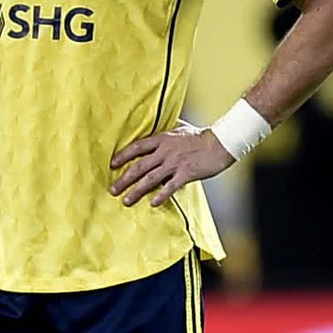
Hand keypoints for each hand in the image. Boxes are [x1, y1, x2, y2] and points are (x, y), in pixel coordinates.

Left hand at [110, 125, 235, 206]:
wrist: (221, 143)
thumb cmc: (201, 136)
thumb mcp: (180, 129)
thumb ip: (166, 133)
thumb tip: (157, 133)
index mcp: (162, 139)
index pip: (137, 147)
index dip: (123, 155)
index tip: (112, 164)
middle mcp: (165, 151)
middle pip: (139, 166)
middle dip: (124, 179)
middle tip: (113, 190)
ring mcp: (175, 163)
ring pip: (150, 178)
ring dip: (136, 190)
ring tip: (126, 201)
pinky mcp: (186, 173)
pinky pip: (170, 186)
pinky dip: (160, 195)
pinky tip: (153, 204)